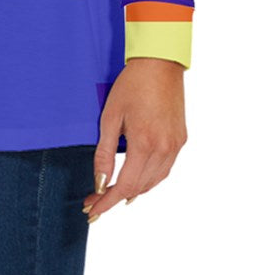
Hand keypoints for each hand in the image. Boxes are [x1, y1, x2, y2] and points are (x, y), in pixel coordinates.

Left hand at [83, 58, 186, 222]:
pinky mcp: (181, 139)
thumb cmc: (132, 85)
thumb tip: (99, 181)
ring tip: (113, 193)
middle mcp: (164, 149)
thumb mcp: (110, 117)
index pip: (124, 185)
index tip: (93, 211)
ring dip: (134, 190)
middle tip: (96, 201)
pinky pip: (165, 169)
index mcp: (145, 144)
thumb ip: (104, 153)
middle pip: (139, 187)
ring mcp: (176, 145)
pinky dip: (149, 178)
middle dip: (115, 197)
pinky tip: (137, 177)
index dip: (107, 201)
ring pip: (154, 182)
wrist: (160, 63)